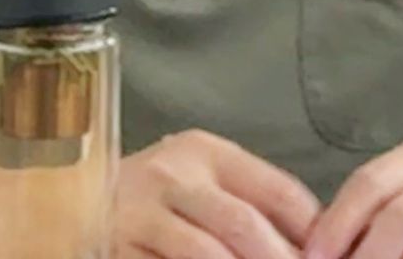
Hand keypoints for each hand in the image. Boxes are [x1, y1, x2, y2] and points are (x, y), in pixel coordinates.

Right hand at [114, 129, 322, 258]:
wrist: (69, 206)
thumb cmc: (153, 201)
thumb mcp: (201, 185)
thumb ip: (251, 205)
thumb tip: (313, 245)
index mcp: (205, 153)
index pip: (278, 192)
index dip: (313, 233)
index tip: (333, 258)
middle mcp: (170, 176)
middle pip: (244, 227)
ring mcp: (138, 216)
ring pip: (207, 255)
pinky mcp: (118, 250)